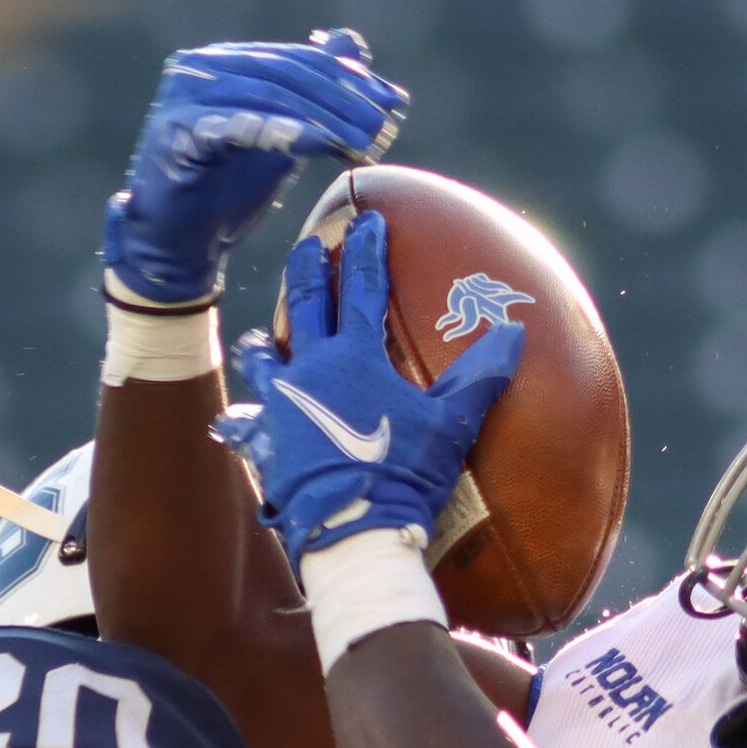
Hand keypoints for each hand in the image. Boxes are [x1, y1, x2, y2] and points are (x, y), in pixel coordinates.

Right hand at [102, 29, 407, 306]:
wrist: (179, 242)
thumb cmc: (230, 189)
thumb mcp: (283, 138)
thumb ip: (314, 93)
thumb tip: (353, 44)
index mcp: (229, 63)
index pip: (300, 61)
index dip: (349, 80)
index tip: (393, 104)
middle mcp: (203, 69)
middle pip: (286, 75)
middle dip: (341, 100)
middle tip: (384, 128)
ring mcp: (184, 97)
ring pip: (265, 97)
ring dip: (320, 118)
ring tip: (362, 141)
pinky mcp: (174, 132)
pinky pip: (232, 126)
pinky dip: (276, 129)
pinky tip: (316, 142)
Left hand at [211, 209, 523, 564]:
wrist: (355, 527)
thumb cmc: (405, 473)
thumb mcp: (452, 424)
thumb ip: (481, 376)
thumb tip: (516, 333)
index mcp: (356, 355)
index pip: (363, 287)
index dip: (367, 250)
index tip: (367, 220)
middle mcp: (311, 369)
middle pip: (305, 304)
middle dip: (308, 269)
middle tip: (308, 246)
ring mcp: (282, 406)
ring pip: (264, 360)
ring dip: (264, 345)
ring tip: (262, 339)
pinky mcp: (266, 445)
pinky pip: (245, 430)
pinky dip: (239, 425)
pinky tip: (231, 423)